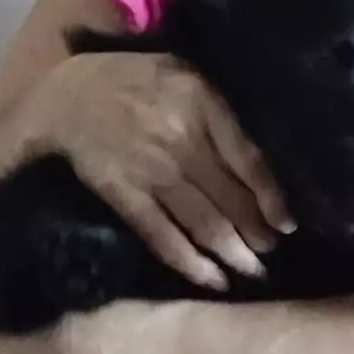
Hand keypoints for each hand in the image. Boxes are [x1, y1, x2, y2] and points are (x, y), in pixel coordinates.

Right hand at [26, 52, 293, 290]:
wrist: (66, 95)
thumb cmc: (134, 80)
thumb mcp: (184, 73)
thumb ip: (221, 109)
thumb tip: (261, 156)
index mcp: (202, 104)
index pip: (250, 162)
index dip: (272, 198)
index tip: (287, 224)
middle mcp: (181, 141)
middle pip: (231, 199)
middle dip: (257, 234)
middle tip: (271, 251)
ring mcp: (151, 172)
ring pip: (204, 223)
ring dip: (233, 255)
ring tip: (253, 271)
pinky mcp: (123, 195)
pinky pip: (162, 237)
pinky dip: (190, 264)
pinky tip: (213, 280)